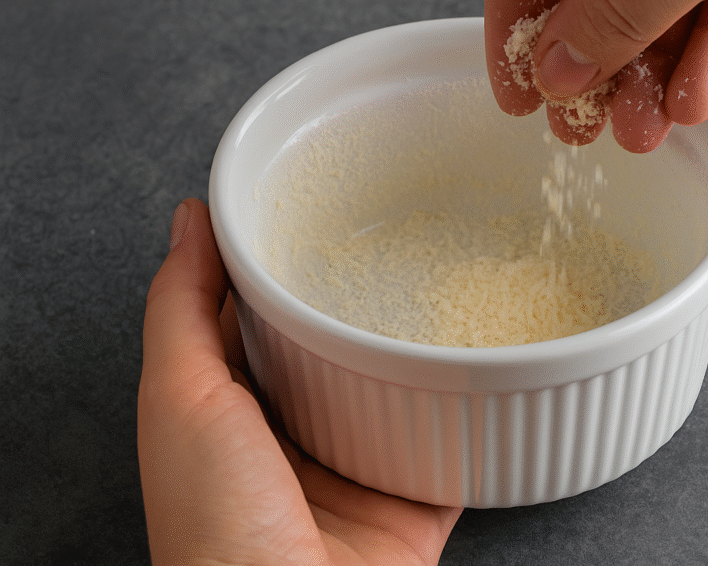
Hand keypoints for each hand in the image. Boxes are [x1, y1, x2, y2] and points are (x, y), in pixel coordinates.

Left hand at [138, 198, 460, 564]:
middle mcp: (293, 441)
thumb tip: (192, 219)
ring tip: (448, 284)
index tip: (303, 219)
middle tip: (391, 240)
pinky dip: (470, 406)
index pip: (253, 321)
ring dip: (418, 349)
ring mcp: (358, 469)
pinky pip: (453, 438)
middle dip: (356, 302)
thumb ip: (180, 306)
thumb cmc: (217, 527)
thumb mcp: (180, 397)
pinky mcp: (415, 495)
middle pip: (330, 351)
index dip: (274, 271)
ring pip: (396, 389)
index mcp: (231, 416)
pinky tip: (487, 362)